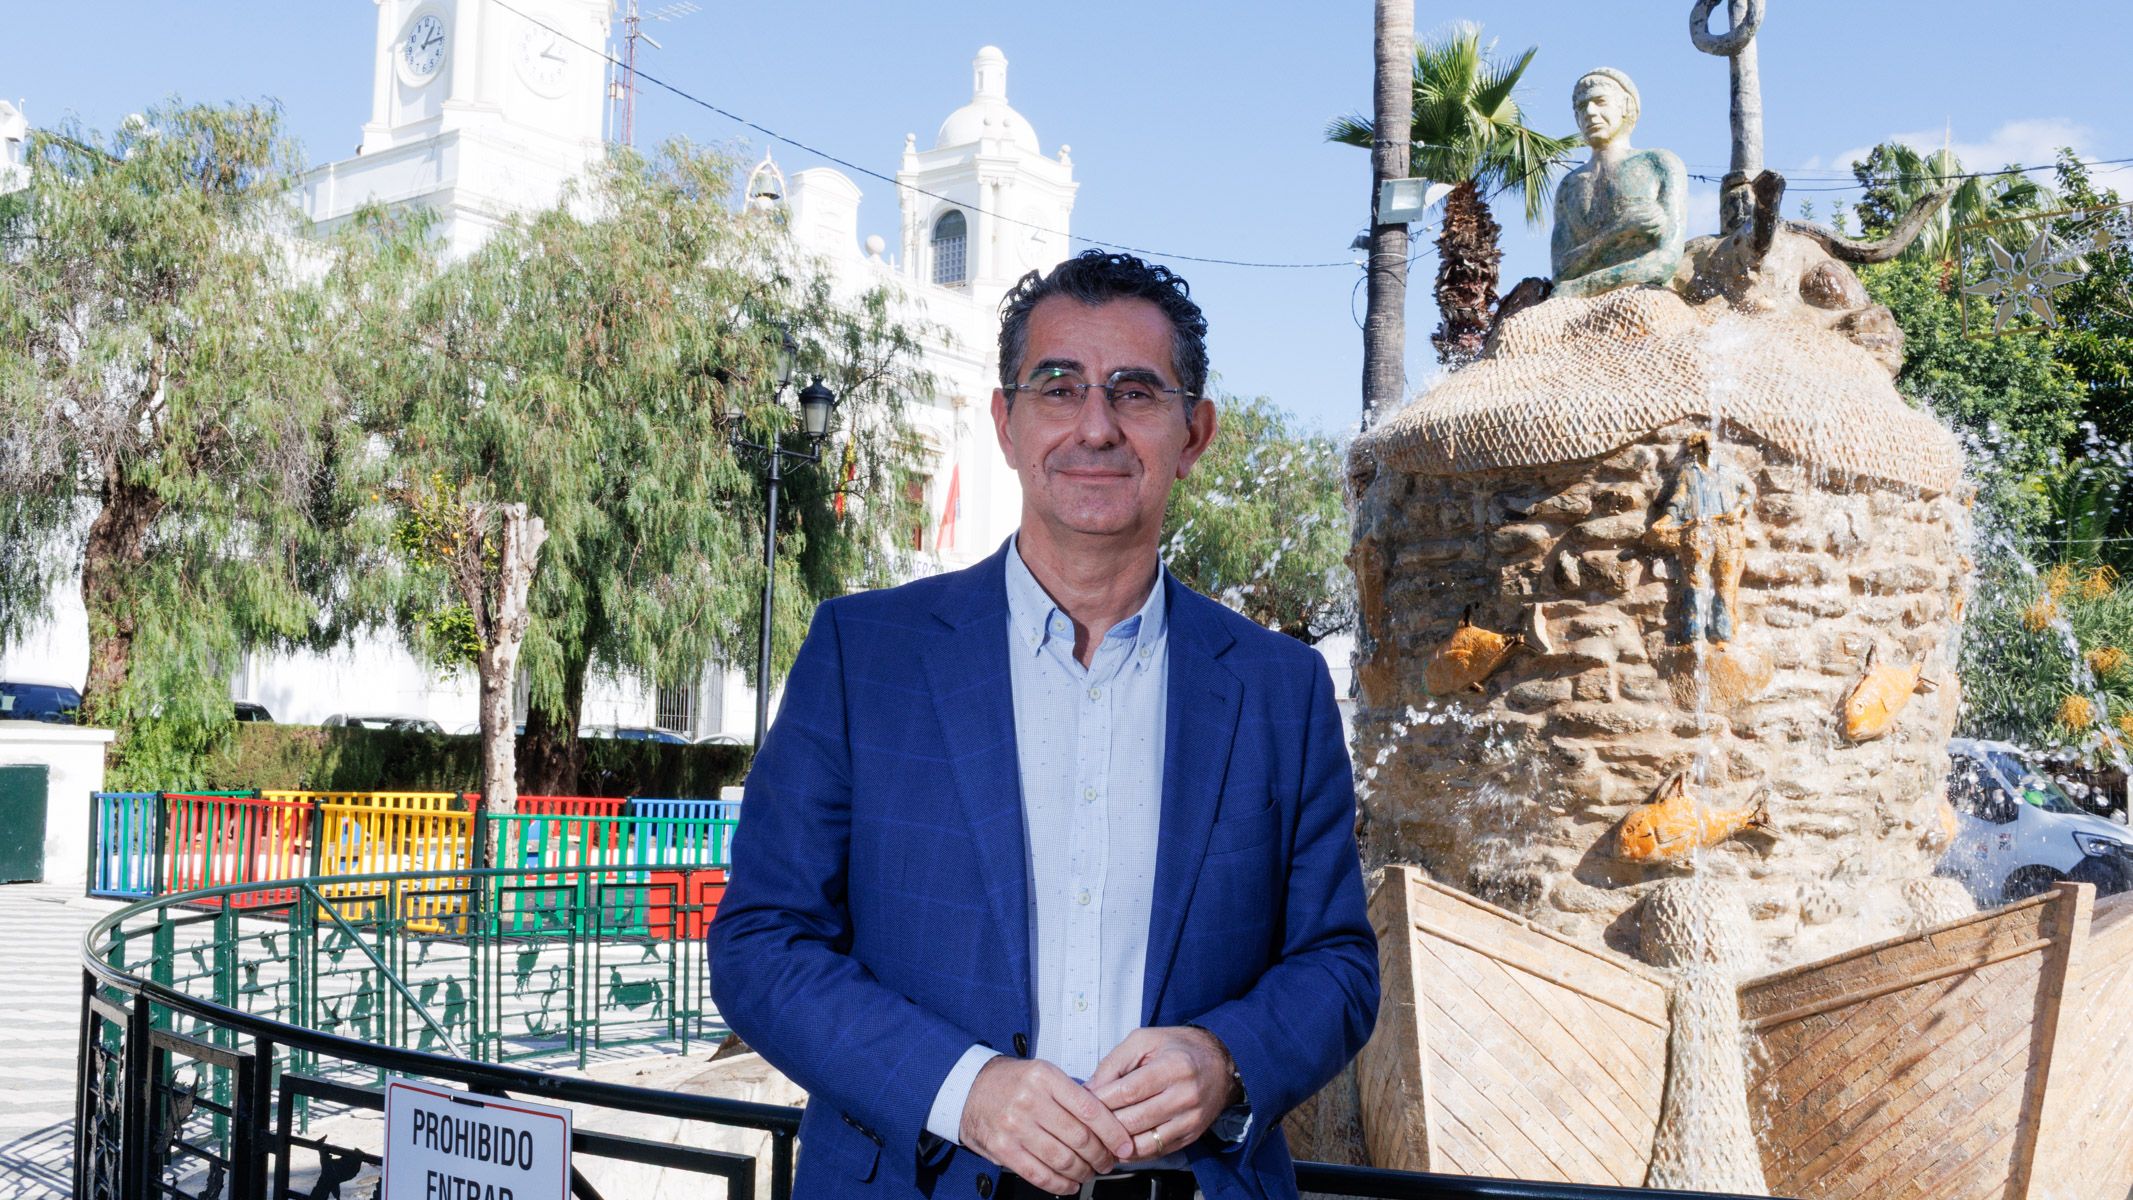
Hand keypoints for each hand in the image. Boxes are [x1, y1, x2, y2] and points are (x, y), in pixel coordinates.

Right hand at [960, 1057, 1135, 1194]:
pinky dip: (1059, 1184)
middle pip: (1079, 1138)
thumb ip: (1073, 1095)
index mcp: (1046, 1077)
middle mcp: (1030, 1100)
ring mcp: (1014, 1125)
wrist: (969, 1088)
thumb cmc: (1012, 1082)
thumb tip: (1109, 1123)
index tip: (1124, 1145)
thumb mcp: (1044, 1074)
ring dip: (1083, 1172)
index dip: (1113, 1133)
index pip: (1090, 1109)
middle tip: (1108, 1162)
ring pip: (1062, 1159)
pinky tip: (1069, 1184)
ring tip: (1089, 1173)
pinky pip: (1038, 1173)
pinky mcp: (1002, 1147)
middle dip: (1101, 1156)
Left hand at [1087, 1026, 1239, 1161]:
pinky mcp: (1191, 1136)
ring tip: (1100, 1137)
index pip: (1128, 1092)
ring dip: (1117, 1144)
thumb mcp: (1144, 1040)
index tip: (1084, 1103)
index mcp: (1173, 1067)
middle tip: (1086, 1122)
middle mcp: (1185, 1096)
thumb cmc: (1179, 1048)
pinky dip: (1134, 1152)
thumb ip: (1114, 1063)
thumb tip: (1090, 1090)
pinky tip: (1120, 1144)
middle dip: (1104, 1124)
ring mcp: (1190, 1120)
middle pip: (1133, 1120)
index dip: (1101, 1101)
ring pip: (1144, 1143)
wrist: (1221, 1062)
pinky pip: (1157, 1152)